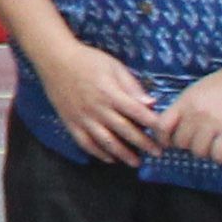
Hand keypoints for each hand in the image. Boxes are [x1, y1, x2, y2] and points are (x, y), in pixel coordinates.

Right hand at [40, 40, 161, 165]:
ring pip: (105, 141)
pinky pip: (85, 142)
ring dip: (123, 154)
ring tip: (136, 162)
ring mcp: (82, 117)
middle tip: (157, 154)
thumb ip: (132, 87)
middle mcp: (97, 108)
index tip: (165, 132)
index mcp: (110, 93)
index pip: (137, 112)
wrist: (55, 59)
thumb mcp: (114, 67)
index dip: (153, 124)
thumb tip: (151, 103)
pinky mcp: (70, 122)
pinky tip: (110, 158)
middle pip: (124, 130)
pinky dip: (98, 153)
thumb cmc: (88, 60)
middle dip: (144, 144)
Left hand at [155, 67, 221, 165]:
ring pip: (199, 151)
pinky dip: (221, 158)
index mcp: (184, 101)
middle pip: (181, 142)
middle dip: (189, 146)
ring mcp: (213, 123)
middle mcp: (195, 113)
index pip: (162, 126)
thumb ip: (187, 107)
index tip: (171, 143)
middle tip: (200, 143)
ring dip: (207, 152)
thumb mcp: (198, 91)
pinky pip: (219, 155)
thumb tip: (180, 127)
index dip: (164, 138)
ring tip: (214, 147)